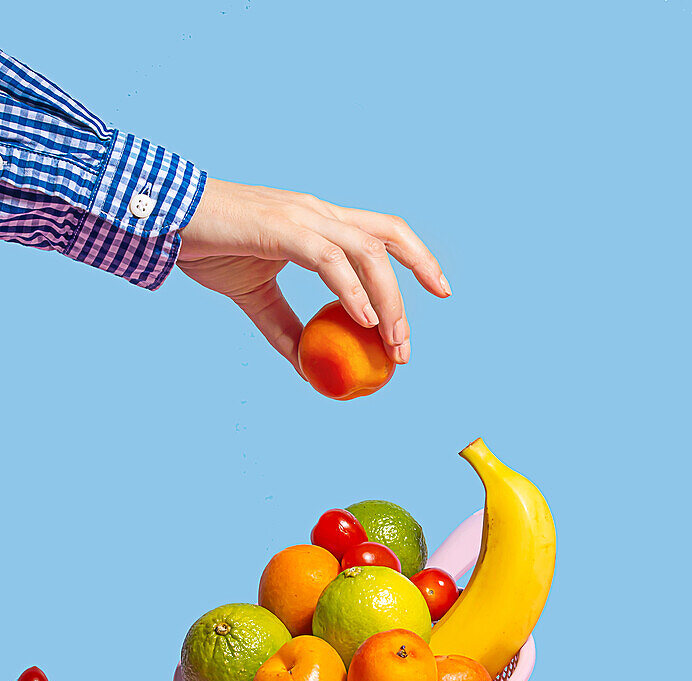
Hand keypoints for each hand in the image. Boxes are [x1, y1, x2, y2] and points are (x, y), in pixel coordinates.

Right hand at [177, 179, 450, 370]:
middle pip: (387, 238)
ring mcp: (302, 217)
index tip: (438, 292)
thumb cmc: (207, 248)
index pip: (381, 232)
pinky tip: (362, 321)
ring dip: (388, 301)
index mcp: (317, 222)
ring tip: (393, 343)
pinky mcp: (282, 229)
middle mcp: (317, 212)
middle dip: (417, 280)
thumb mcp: (255, 296)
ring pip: (367, 252)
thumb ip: (287, 328)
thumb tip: (310, 367)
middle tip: (410, 340)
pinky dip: (352, 291)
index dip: (416, 258)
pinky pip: (330, 261)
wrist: (164, 221)